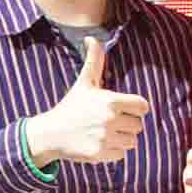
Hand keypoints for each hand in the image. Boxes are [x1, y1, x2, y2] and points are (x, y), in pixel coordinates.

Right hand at [24, 36, 148, 171]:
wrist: (49, 134)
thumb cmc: (70, 106)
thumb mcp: (84, 83)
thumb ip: (94, 61)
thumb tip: (91, 38)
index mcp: (110, 101)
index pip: (143, 106)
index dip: (133, 107)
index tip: (119, 108)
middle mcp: (110, 119)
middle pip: (138, 124)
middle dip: (126, 123)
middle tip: (107, 121)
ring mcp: (105, 138)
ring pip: (132, 140)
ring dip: (121, 138)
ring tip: (103, 132)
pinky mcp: (101, 154)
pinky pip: (122, 154)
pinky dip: (113, 151)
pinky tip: (99, 143)